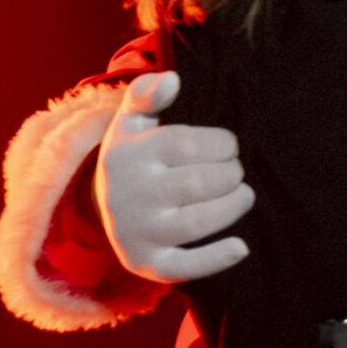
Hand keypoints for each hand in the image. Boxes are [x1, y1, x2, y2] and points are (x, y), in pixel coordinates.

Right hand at [95, 70, 255, 282]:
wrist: (101, 210)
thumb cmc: (133, 157)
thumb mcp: (130, 122)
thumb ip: (145, 94)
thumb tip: (171, 79)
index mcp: (128, 156)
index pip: (185, 144)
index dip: (220, 144)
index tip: (231, 147)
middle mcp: (131, 195)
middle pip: (198, 183)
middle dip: (230, 174)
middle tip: (237, 172)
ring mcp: (138, 232)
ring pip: (197, 221)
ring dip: (232, 206)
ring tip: (244, 195)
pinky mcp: (147, 263)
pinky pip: (183, 267)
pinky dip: (216, 259)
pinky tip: (241, 247)